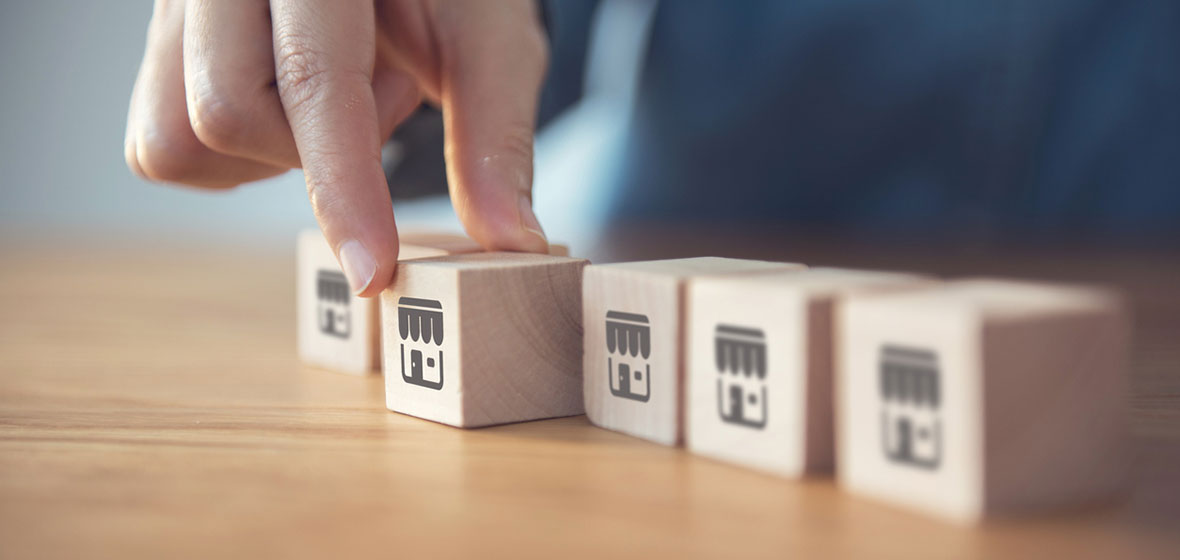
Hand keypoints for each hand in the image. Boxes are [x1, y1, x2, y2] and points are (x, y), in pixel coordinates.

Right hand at [125, 0, 550, 295]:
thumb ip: (495, 136)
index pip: (313, 79)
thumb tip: (514, 244)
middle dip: (315, 151)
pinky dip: (238, 156)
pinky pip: (162, 145)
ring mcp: (174, 10)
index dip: (344, 187)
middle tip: (386, 95)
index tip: (372, 273)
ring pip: (175, 139)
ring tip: (342, 93)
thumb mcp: (490, 39)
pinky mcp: (160, 49)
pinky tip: (294, 105)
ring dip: (271, 154)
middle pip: (225, 114)